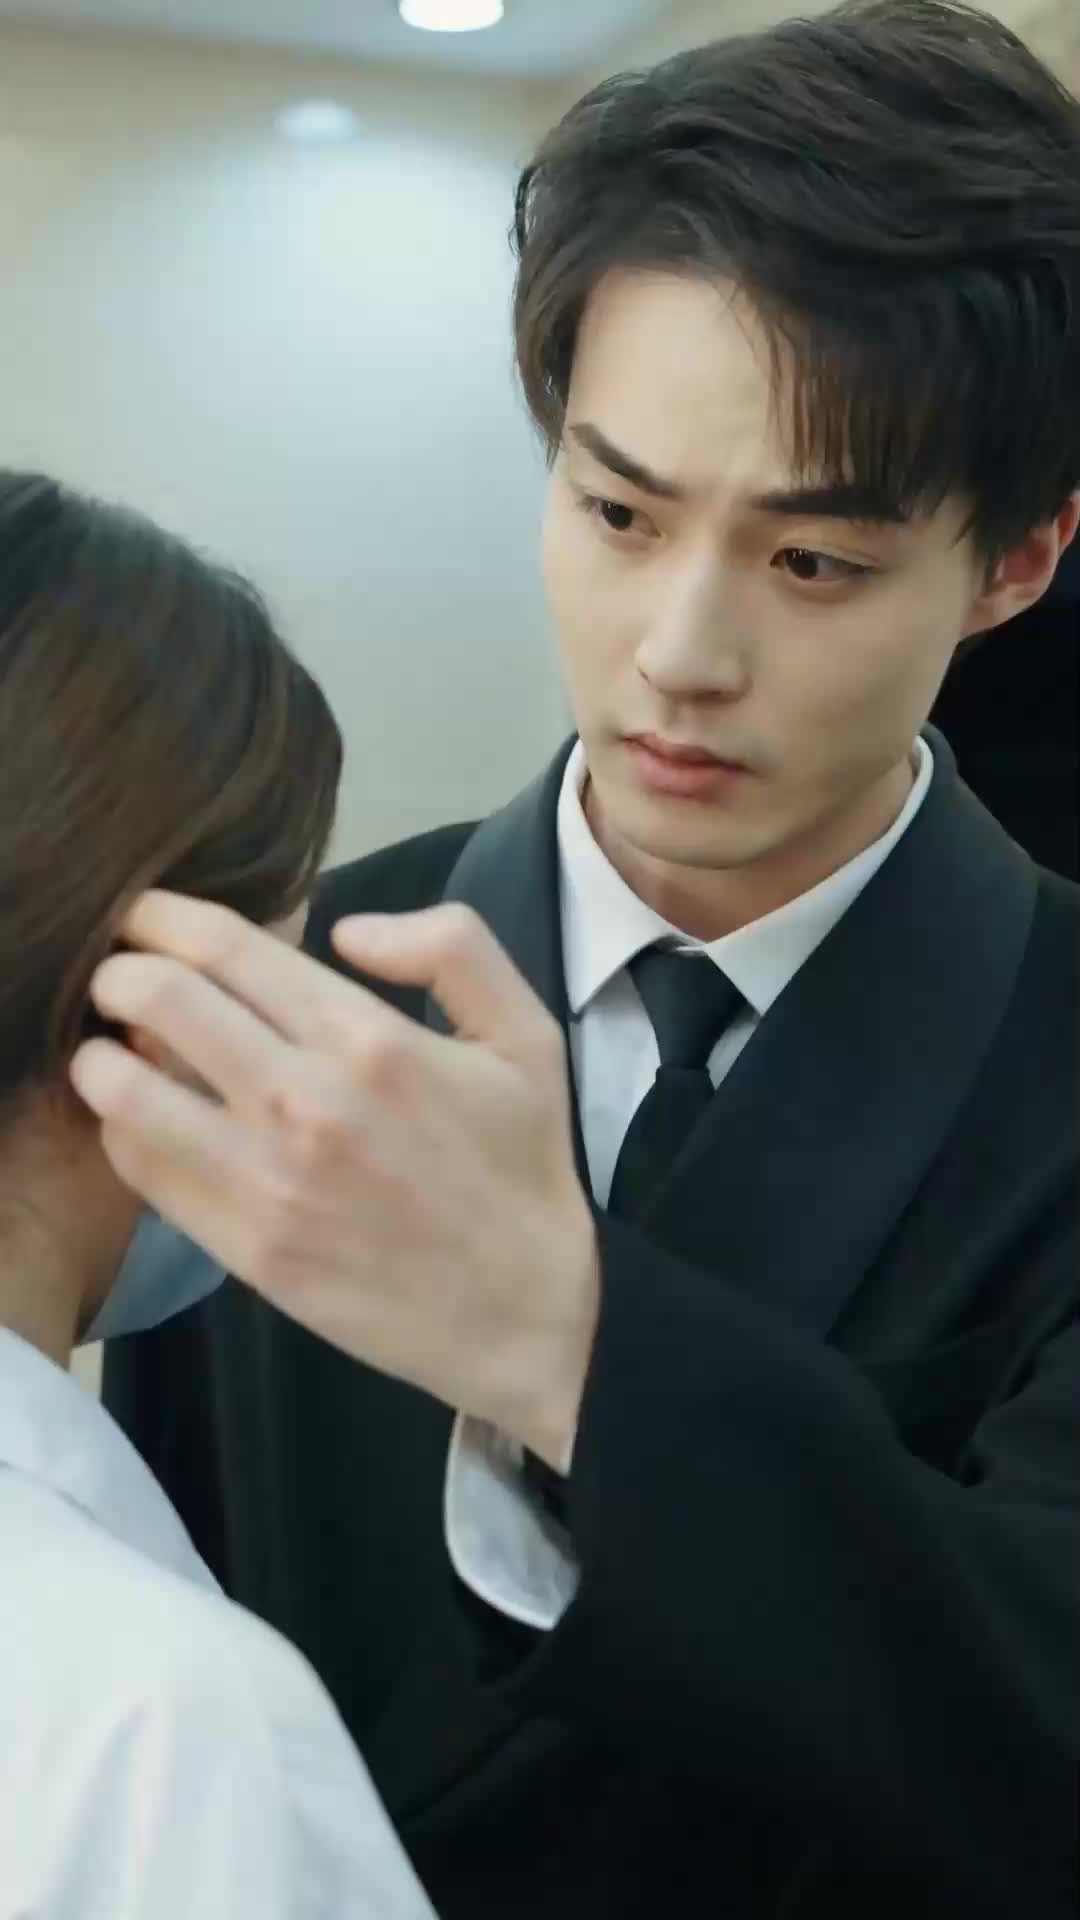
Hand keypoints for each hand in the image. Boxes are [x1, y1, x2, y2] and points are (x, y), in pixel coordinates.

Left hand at [70, 893, 599, 1466]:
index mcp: (369, 1037)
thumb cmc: (522, 1166)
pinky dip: (122, 1127)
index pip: (223, 948)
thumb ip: (454, 947)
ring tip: (118, 1048)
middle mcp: (306, 1101)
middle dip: (119, 970)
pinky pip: (142, 1169)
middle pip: (156, 1000)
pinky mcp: (244, 1249)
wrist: (525, 1313)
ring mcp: (267, 1181)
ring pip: (126, 1087)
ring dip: (104, 1052)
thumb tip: (345, 930)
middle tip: (122, 975)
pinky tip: (145, 1118)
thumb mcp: (526, 1034)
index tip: (146, 918)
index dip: (163, 917)